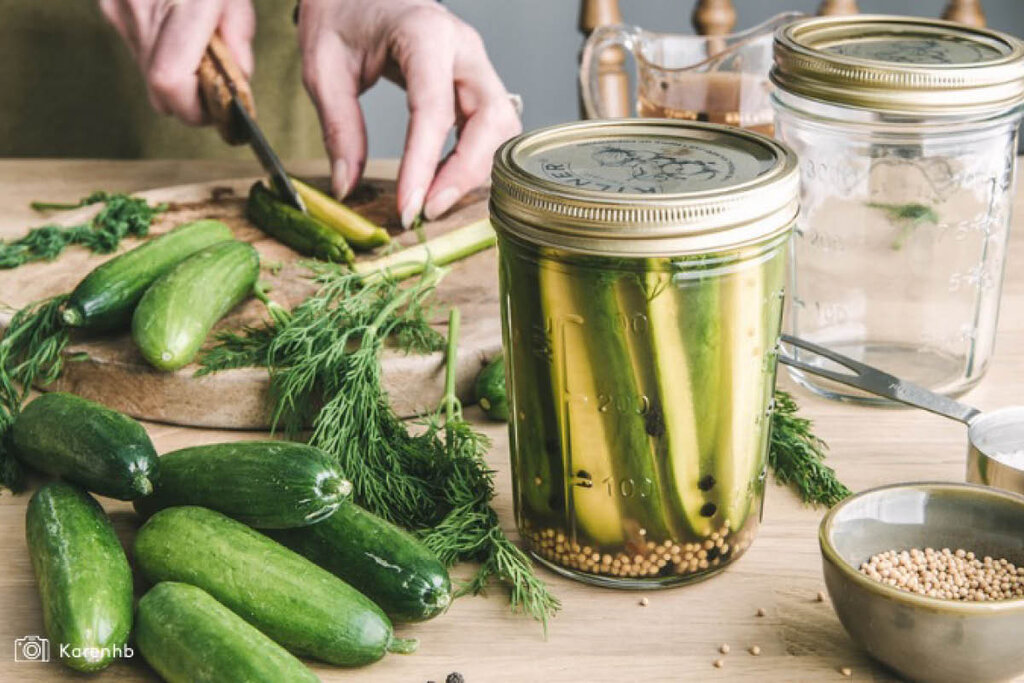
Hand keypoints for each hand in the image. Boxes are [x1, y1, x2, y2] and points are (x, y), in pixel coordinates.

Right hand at [99, 0, 254, 124]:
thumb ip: (239, 34)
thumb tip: (237, 79)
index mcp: (182, 3)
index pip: (170, 81)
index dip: (196, 107)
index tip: (223, 108)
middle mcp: (141, 7)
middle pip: (159, 89)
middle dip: (193, 100)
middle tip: (219, 89)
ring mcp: (119, 7)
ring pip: (148, 73)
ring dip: (179, 78)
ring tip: (203, 53)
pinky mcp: (110, 5)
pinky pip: (139, 49)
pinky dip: (164, 54)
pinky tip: (182, 34)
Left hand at [298, 0, 520, 226]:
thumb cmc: (342, 17)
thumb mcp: (324, 69)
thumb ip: (339, 127)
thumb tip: (347, 186)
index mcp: (425, 34)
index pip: (434, 108)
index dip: (424, 164)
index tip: (408, 207)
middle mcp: (464, 48)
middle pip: (490, 120)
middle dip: (464, 173)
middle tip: (427, 211)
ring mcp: (477, 66)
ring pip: (502, 128)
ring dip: (475, 171)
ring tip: (434, 200)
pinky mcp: (478, 84)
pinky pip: (492, 130)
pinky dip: (475, 161)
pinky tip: (444, 181)